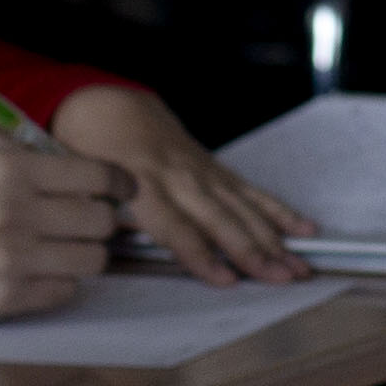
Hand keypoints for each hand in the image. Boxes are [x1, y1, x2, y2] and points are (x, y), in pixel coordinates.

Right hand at [0, 133, 130, 323]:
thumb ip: (29, 146)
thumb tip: (79, 156)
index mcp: (13, 168)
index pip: (98, 176)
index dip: (120, 184)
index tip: (125, 191)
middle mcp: (18, 212)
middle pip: (102, 222)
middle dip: (100, 221)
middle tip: (86, 221)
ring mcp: (13, 259)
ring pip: (91, 260)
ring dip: (84, 254)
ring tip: (63, 247)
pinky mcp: (5, 298)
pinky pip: (65, 291)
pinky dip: (60, 281)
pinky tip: (39, 270)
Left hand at [49, 82, 310, 285]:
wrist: (107, 106)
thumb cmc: (89, 151)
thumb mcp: (81, 181)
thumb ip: (99, 213)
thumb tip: (113, 248)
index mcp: (140, 183)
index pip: (175, 226)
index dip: (201, 254)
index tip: (226, 279)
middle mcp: (178, 177)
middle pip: (221, 220)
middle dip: (253, 251)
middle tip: (281, 277)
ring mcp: (201, 172)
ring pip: (243, 208)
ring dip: (274, 239)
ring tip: (299, 265)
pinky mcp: (215, 168)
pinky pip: (251, 191)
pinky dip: (279, 211)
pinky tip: (303, 228)